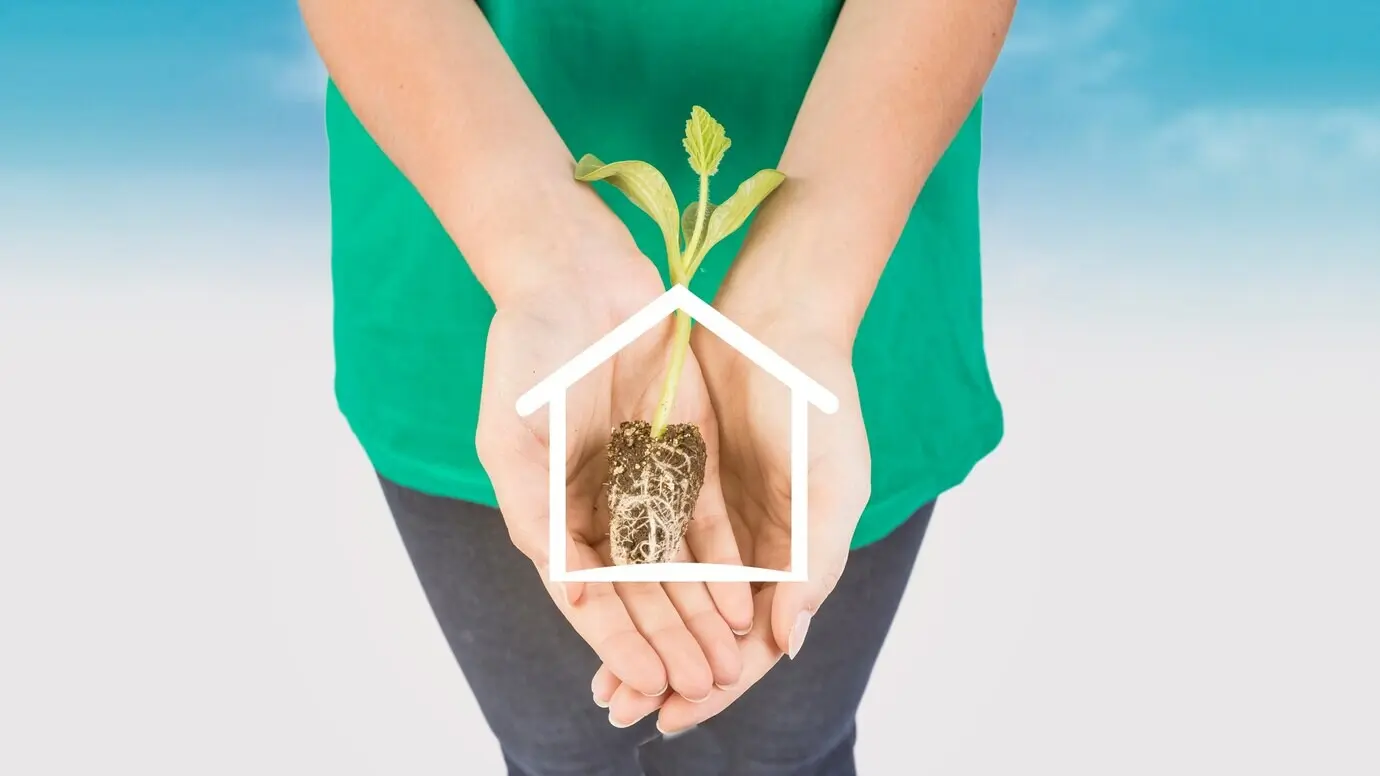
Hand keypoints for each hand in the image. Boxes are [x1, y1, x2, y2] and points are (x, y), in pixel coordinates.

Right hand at [475, 241, 752, 704]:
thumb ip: (537, 513)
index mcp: (550, 508)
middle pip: (640, 588)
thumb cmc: (530, 348)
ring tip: (729, 657)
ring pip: (679, 561)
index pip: (589, 593)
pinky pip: (708, 514)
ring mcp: (643, 477)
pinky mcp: (684, 449)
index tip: (651, 681)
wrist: (575, 269)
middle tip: (704, 684)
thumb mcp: (514, 435)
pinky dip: (725, 555)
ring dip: (702, 610)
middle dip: (671, 637)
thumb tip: (569, 591)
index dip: (621, 640)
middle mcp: (598, 502)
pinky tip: (746, 592)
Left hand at [591, 285, 872, 731]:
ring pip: (672, 589)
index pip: (757, 640)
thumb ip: (811, 563)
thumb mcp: (828, 485)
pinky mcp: (681, 477)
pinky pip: (650, 539)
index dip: (719, 681)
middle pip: (706, 625)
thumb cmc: (817, 402)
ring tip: (599, 671)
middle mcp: (757, 543)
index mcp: (800, 555)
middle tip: (616, 705)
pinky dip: (628, 573)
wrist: (780, 317)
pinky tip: (594, 597)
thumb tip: (788, 646)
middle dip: (665, 666)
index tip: (674, 715)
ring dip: (641, 630)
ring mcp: (718, 512)